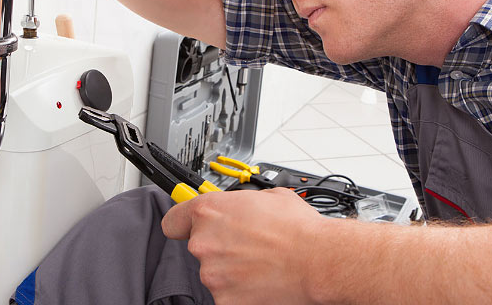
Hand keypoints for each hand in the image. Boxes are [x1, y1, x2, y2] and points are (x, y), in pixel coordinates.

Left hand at [161, 187, 327, 304]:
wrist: (318, 260)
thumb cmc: (299, 229)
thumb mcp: (269, 197)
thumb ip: (242, 202)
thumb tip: (243, 207)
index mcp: (209, 211)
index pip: (173, 221)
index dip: (183, 224)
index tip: (189, 227)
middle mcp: (204, 242)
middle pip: (199, 247)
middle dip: (220, 247)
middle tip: (248, 246)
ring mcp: (212, 274)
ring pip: (214, 272)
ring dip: (231, 270)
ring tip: (261, 263)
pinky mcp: (224, 300)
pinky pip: (226, 295)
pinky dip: (240, 291)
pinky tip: (261, 281)